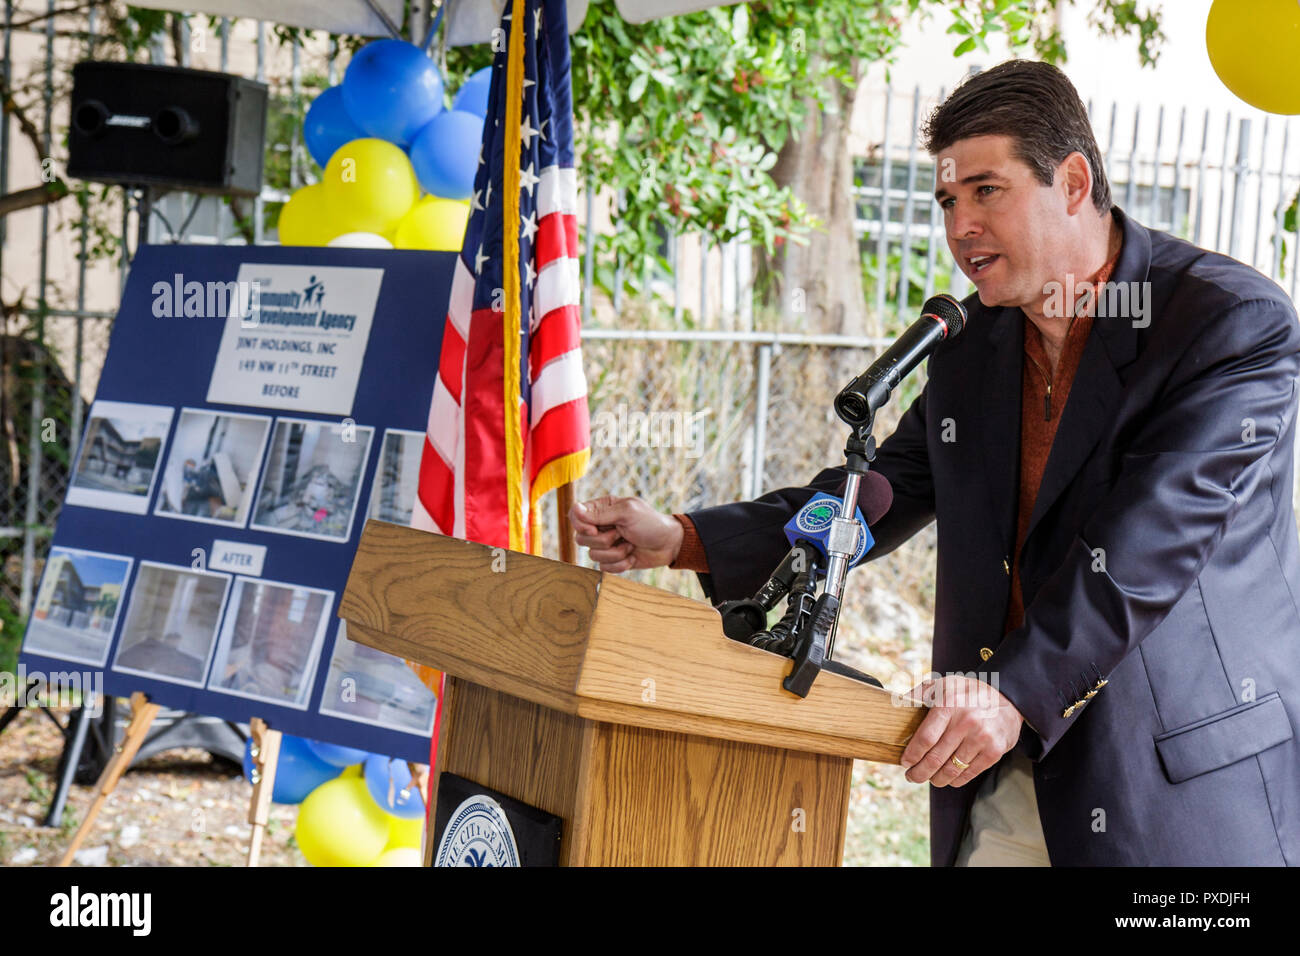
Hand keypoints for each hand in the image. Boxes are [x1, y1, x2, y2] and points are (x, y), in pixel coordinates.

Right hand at [569, 495, 682, 571]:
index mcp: (602, 508)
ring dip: (616, 553)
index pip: (575, 515)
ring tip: (630, 545)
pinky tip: (632, 556)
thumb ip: (600, 513)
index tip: (594, 529)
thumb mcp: (627, 513)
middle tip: (621, 534)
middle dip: (604, 540)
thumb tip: (575, 509)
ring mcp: (606, 544)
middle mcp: (600, 526)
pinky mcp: (612, 560)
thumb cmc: (651, 523)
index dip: (580, 525)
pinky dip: (620, 564)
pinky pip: (604, 568)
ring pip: (593, 555)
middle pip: (581, 538)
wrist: (669, 544)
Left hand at [899, 675, 1024, 787]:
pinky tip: (947, 778)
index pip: (925, 738)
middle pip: (935, 758)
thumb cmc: (968, 692)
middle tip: (911, 776)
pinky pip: (969, 773)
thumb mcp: (943, 684)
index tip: (904, 762)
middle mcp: (965, 722)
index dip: (912, 755)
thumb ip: (919, 694)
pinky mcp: (994, 751)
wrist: (1008, 698)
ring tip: (928, 778)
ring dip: (936, 779)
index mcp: (948, 704)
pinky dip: (955, 780)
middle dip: (919, 772)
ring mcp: (981, 738)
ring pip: (951, 769)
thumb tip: (897, 706)